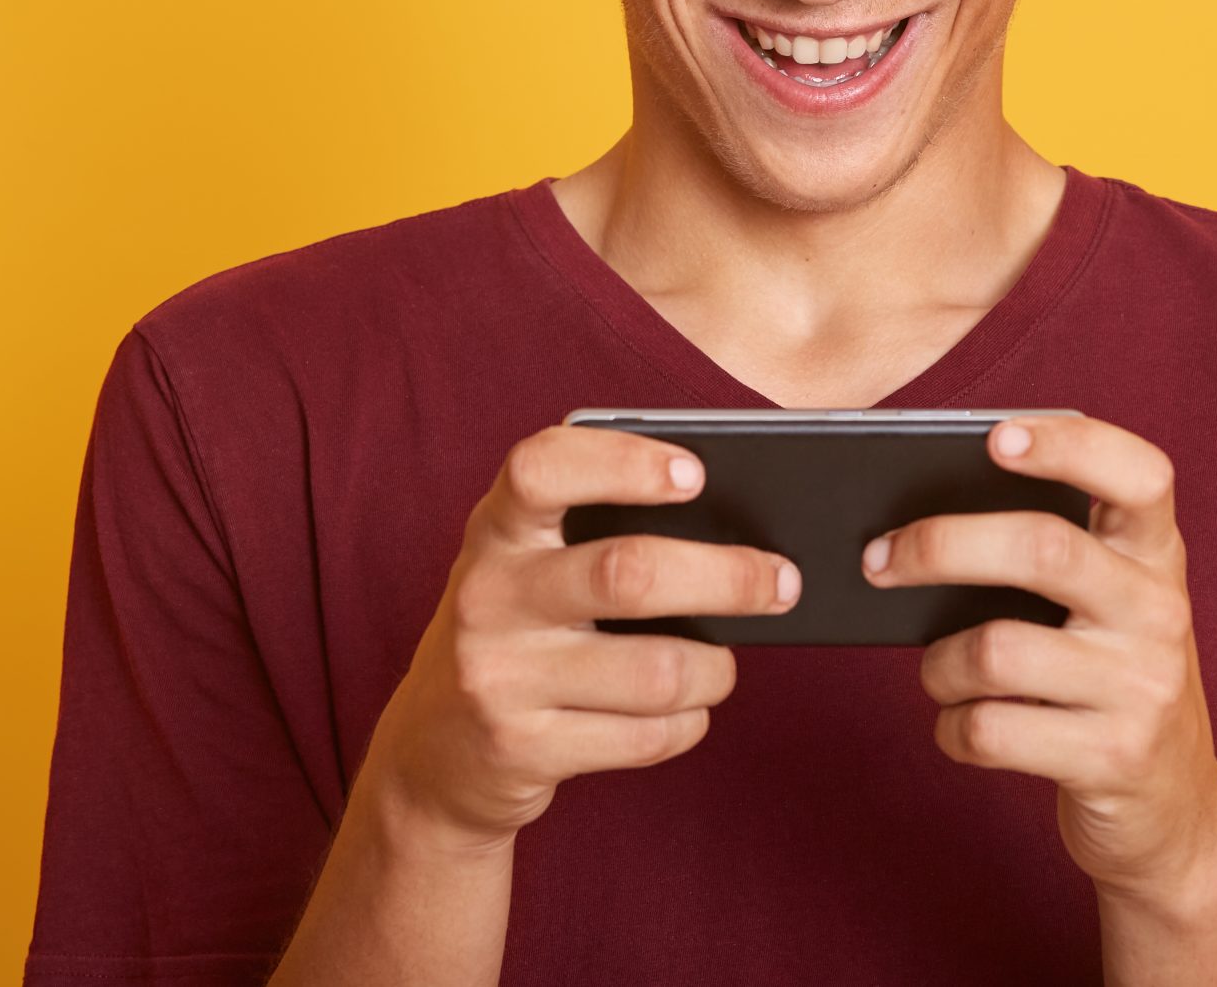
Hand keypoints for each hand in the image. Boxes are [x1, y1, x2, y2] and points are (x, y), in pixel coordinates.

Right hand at [357, 423, 801, 850]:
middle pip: (628, 574)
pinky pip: (646, 736)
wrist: (434, 753)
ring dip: (714, 669)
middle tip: (783, 581)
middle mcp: (486, 595)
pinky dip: (688, 723)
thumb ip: (597, 533)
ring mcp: (498, 677)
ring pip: (656, 670)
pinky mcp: (521, 749)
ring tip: (722, 662)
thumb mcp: (528, 566)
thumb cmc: (517, 630)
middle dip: (727, 578)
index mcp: (494, 530)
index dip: (623, 463)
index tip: (697, 473)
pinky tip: (685, 710)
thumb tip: (737, 529)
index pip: (542, 468)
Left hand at [862, 414, 1216, 910]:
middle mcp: (1159, 612)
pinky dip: (953, 729)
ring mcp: (1143, 688)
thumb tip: (914, 524)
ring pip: (998, 649)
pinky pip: (993, 729)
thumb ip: (1048, 561)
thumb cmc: (1106, 682)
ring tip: (937, 672)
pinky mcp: (1114, 758)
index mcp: (1156, 557)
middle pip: (1042, 548)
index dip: (1069, 444)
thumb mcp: (1106, 611)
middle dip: (941, 546)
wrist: (1172, 812)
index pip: (1138, 475)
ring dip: (939, 664)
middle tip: (878, 559)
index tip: (995, 437)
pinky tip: (960, 727)